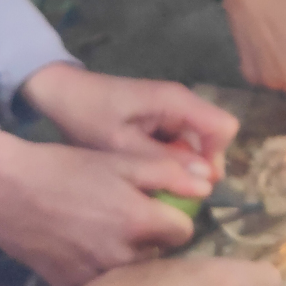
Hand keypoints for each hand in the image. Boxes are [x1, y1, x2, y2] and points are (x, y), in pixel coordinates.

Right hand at [0, 132, 214, 285]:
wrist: (6, 190)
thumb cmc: (67, 168)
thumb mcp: (121, 160)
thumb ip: (170, 171)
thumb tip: (208, 183)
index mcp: (139, 221)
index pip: (185, 232)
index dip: (176, 218)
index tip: (162, 210)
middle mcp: (123, 257)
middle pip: (161, 259)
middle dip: (155, 244)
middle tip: (135, 225)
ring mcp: (96, 278)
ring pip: (134, 278)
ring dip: (131, 263)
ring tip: (111, 240)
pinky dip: (102, 277)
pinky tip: (89, 256)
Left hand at [21, 65, 237, 178]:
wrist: (61, 94)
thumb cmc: (88, 116)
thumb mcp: (122, 144)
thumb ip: (164, 161)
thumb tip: (205, 180)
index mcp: (177, 101)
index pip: (224, 128)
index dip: (216, 158)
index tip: (192, 183)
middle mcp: (181, 102)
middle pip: (214, 138)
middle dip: (199, 168)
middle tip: (169, 192)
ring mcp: (172, 109)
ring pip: (197, 143)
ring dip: (182, 166)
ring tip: (153, 184)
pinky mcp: (161, 118)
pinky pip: (179, 142)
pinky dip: (169, 160)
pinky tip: (145, 172)